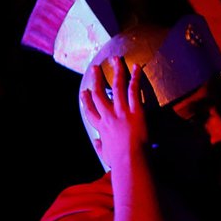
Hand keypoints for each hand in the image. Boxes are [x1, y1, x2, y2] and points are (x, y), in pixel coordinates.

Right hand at [81, 57, 150, 171]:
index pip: (90, 111)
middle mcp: (108, 117)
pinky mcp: (135, 110)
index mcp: (101, 128)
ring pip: (116, 87)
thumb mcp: (105, 154)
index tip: (84, 91)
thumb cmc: (119, 160)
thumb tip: (96, 142)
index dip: (86, 100)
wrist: (130, 159)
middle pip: (99, 94)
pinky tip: (136, 67)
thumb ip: (100, 146)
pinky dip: (135, 77)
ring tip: (115, 59)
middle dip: (97, 79)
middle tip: (96, 68)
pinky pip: (134, 90)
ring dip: (116, 71)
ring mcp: (121, 112)